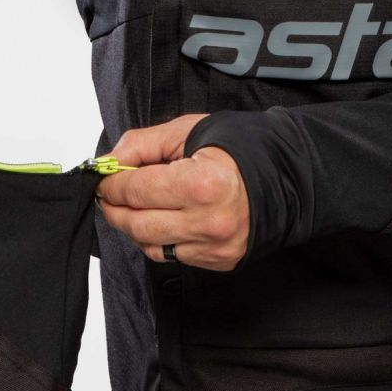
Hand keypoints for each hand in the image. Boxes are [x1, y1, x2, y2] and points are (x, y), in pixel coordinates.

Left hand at [96, 114, 250, 271]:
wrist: (286, 174)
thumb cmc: (241, 148)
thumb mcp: (188, 130)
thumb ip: (142, 144)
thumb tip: (109, 163)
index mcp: (202, 184)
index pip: (135, 191)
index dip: (111, 184)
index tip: (105, 178)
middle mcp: (208, 221)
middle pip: (137, 224)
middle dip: (115, 208)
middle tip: (110, 194)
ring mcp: (214, 246)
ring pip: (150, 245)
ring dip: (134, 225)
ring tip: (137, 204)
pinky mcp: (219, 260)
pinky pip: (172, 255)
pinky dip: (159, 237)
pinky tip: (165, 218)